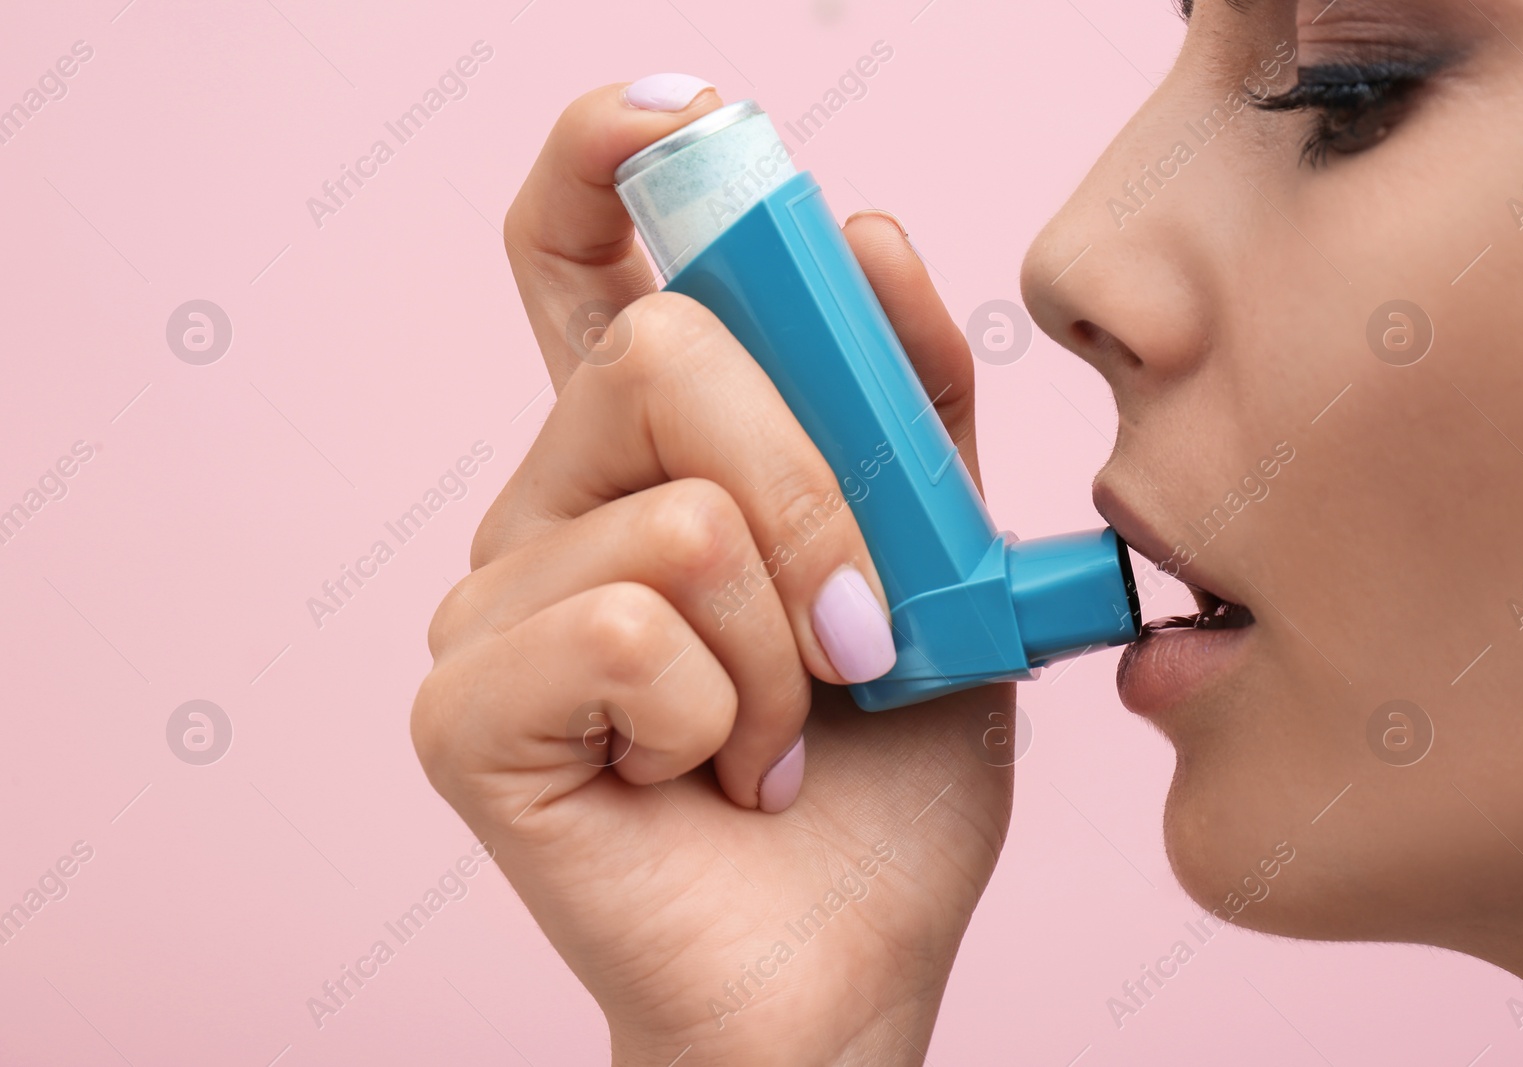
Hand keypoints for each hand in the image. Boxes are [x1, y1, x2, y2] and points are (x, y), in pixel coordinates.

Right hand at [411, 80, 1014, 1065]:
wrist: (848, 964)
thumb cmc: (883, 774)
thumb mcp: (938, 564)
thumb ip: (908, 408)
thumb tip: (866, 230)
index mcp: (648, 458)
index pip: (581, 261)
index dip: (606, 160)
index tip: (681, 118)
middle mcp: (550, 507)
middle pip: (665, 353)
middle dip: (821, 491)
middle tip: (867, 626)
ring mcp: (490, 604)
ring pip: (674, 510)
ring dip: (788, 641)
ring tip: (782, 730)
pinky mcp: (463, 706)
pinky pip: (623, 627)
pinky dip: (718, 713)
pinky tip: (713, 778)